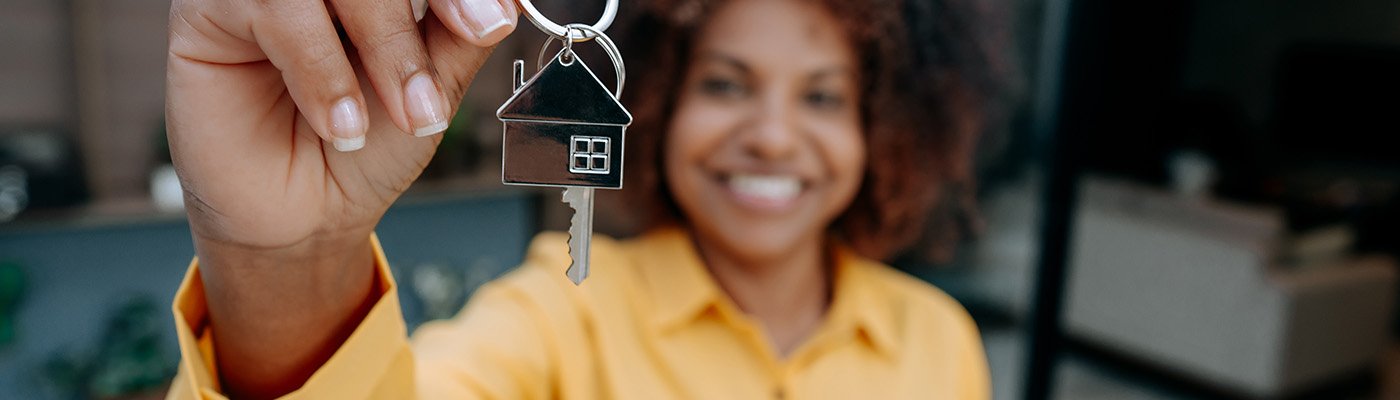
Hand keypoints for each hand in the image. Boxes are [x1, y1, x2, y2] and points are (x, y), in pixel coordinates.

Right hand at [166, 0, 516, 395]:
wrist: (307, 214)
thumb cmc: (367, 145)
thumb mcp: (431, 87)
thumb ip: (460, 35)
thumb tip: (502, 3)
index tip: (489, 22)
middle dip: (417, 24)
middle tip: (435, 93)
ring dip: (381, 47)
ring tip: (401, 115)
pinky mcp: (211, 7)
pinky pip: (273, 8)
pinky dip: (320, 70)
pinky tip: (339, 123)